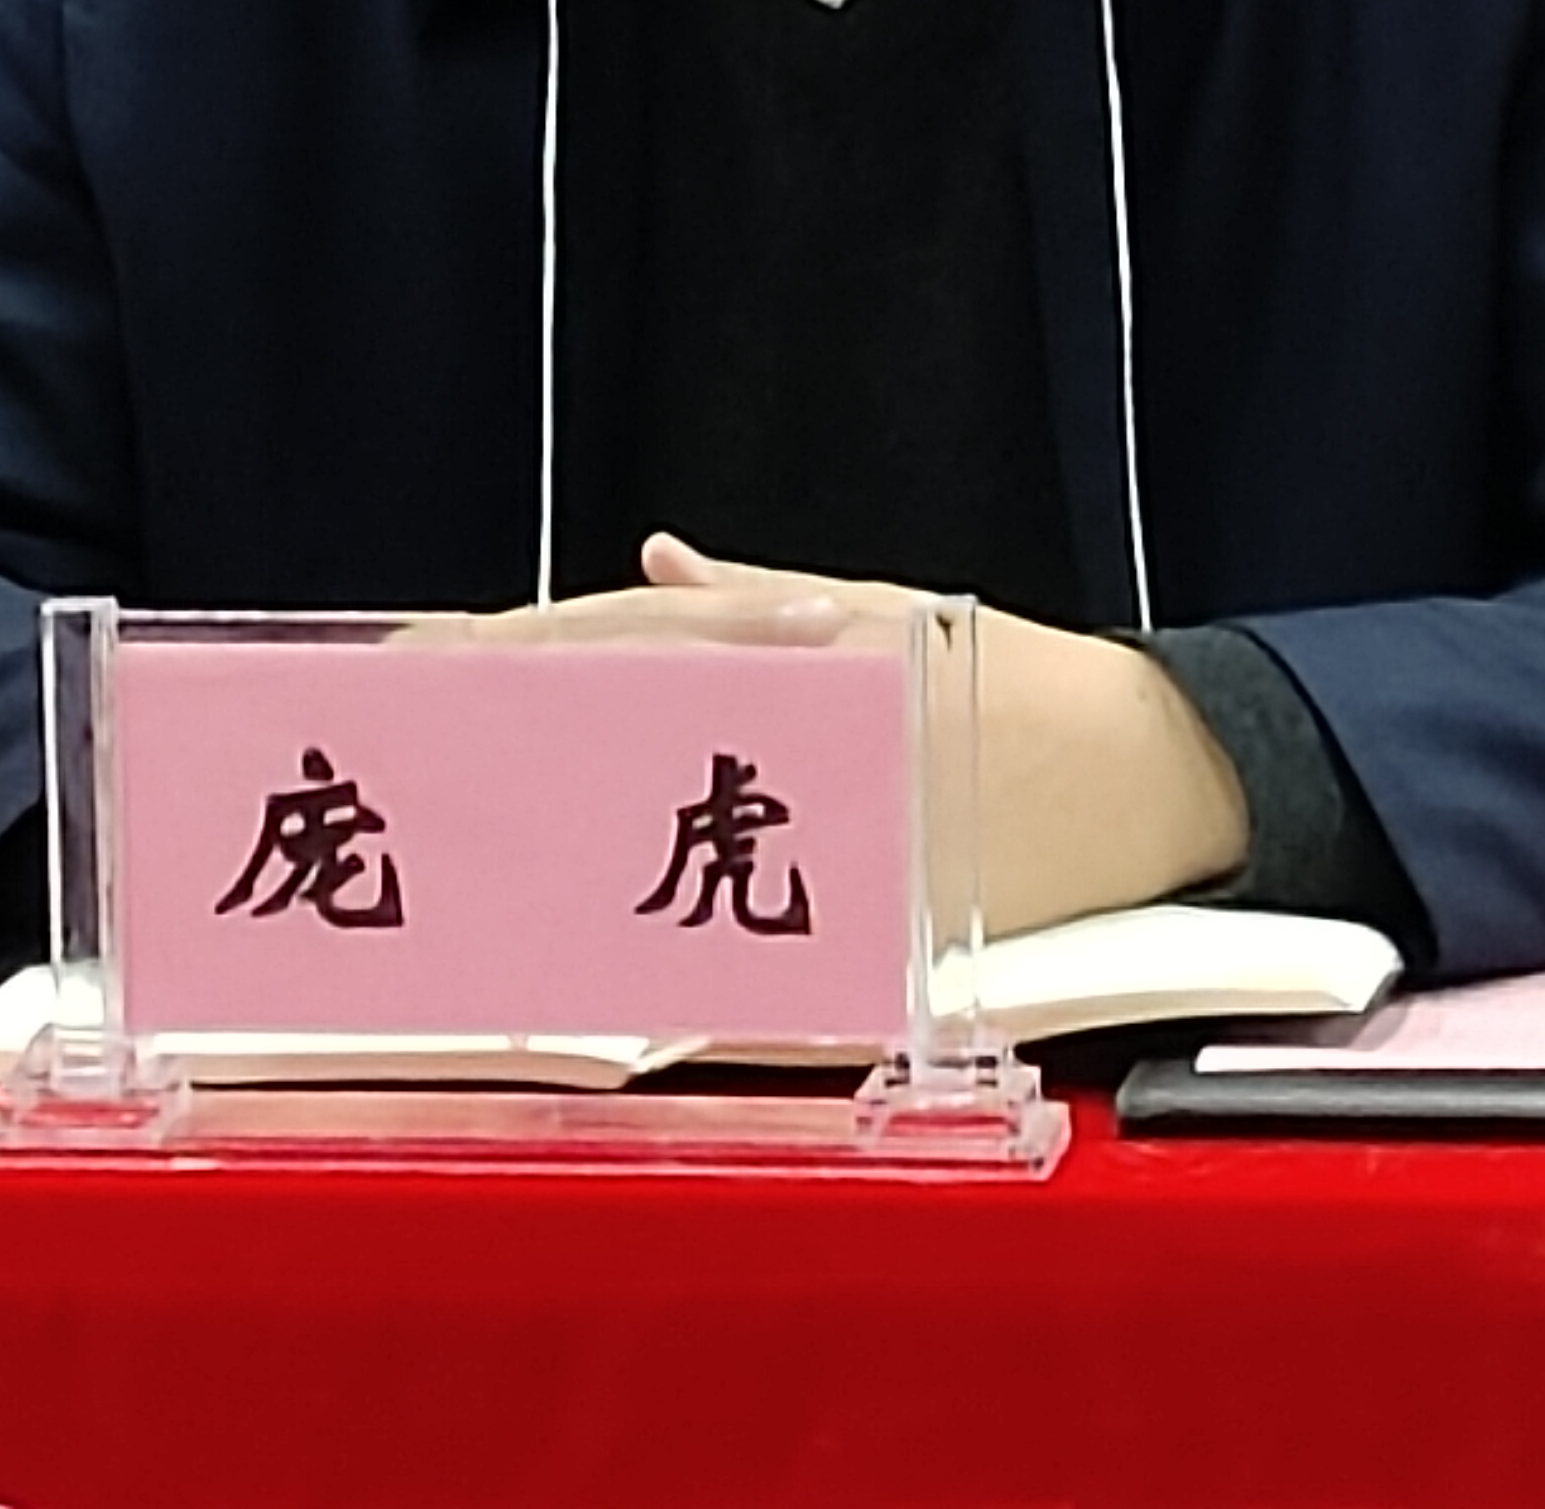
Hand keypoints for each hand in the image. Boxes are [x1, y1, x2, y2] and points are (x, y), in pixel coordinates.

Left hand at [445, 535, 1252, 936]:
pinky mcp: (871, 931)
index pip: (632, 655)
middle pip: (625, 760)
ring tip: (445, 885)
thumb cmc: (1020, 685)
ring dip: (554, 876)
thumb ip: (755, 598)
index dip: (511, 664)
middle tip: (392, 778)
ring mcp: (835, 844)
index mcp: (804, 661)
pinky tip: (586, 981)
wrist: (1152, 771)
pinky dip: (662, 966)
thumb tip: (657, 563)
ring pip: (664, 863)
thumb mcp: (894, 611)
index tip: (417, 671)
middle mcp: (810, 750)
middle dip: (498, 768)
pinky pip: (746, 956)